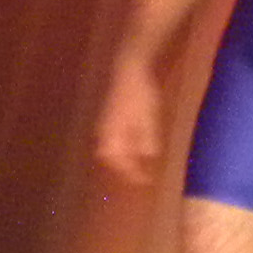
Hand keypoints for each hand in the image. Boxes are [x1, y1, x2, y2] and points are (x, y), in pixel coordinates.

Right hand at [93, 64, 164, 183]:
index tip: (145, 181)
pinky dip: (122, 149)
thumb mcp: (149, 116)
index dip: (131, 172)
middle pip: (110, 157)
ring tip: (137, 167)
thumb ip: (147, 136)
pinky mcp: (109, 120)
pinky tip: (134, 149)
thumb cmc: (141, 93)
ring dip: (122, 160)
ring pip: (109, 149)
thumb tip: (148, 156)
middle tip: (140, 176)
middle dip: (124, 168)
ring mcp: (105, 125)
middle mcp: (104, 131)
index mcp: (112, 132)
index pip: (118, 160)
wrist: (129, 71)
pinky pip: (112, 141)